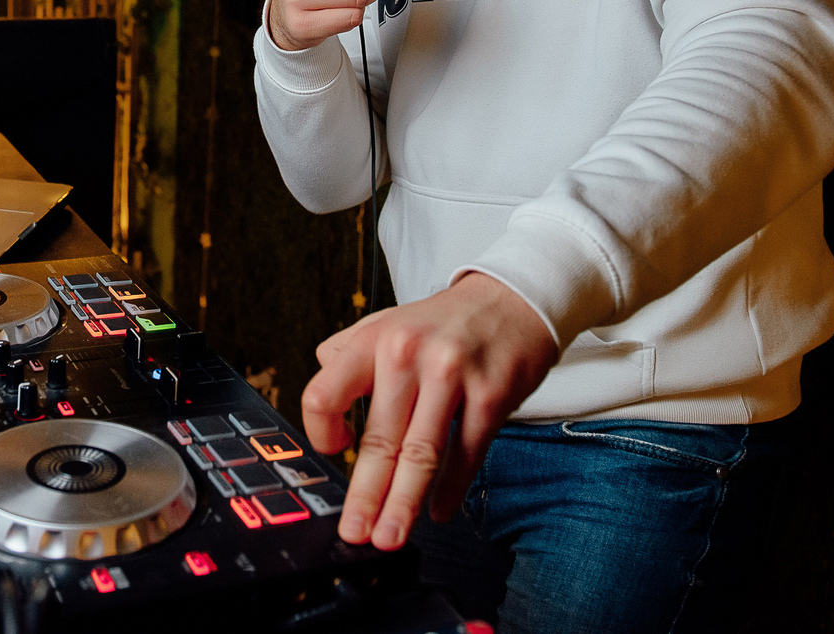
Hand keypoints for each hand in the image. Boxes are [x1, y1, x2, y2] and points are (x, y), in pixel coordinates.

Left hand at [301, 273, 558, 549]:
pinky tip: (438, 512)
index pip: (326, 392)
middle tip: (355, 532)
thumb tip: (321, 400)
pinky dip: (451, 490)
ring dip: (404, 504)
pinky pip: (465, 454)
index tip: (333, 452)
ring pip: (421, 454)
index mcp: (373, 340)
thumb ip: (348, 354)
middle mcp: (408, 355)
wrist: (512, 298)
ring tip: (390, 535)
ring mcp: (451, 375)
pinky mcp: (490, 395)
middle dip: (365, 495)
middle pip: (379, 438)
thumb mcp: (387, 322)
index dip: (321, 430)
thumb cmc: (444, 321)